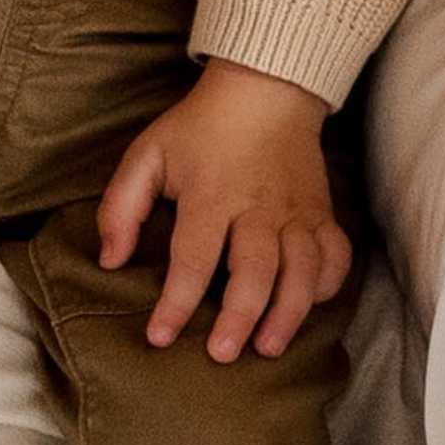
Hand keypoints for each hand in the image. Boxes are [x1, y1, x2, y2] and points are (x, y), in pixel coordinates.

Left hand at [95, 56, 352, 358]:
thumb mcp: (148, 154)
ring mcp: (297, 211)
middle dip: (239, 316)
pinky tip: (308, 306)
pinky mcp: (322, 212)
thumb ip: (121, 207)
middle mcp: (258, 207)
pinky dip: (326, 285)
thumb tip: (110, 260)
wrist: (265, 89)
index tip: (160, 336)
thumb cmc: (199, 129)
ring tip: (269, 347)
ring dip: (288, 312)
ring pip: (301, 270)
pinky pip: (335, 255)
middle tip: (222, 354)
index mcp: (211, 195)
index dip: (176, 301)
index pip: (193, 258)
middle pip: (255, 270)